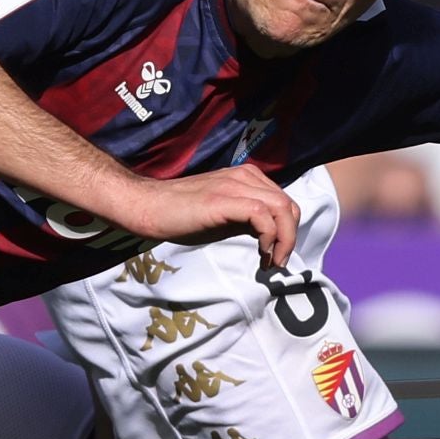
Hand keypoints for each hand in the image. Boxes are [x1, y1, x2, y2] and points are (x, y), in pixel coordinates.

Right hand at [100, 164, 300, 267]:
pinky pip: (261, 214)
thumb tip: (269, 238)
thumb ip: (246, 218)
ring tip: (272, 261)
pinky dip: (269, 236)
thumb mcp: (223, 216)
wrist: (149, 207)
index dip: (288, 230)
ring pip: (281, 207)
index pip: (284, 202)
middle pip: (288, 205)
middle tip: (277, 261)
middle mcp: (244, 177)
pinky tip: (260, 252)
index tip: (276, 255)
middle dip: (290, 236)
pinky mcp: (223, 200)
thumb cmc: (181, 215)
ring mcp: (234, 186)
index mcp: (246, 178)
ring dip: (284, 239)